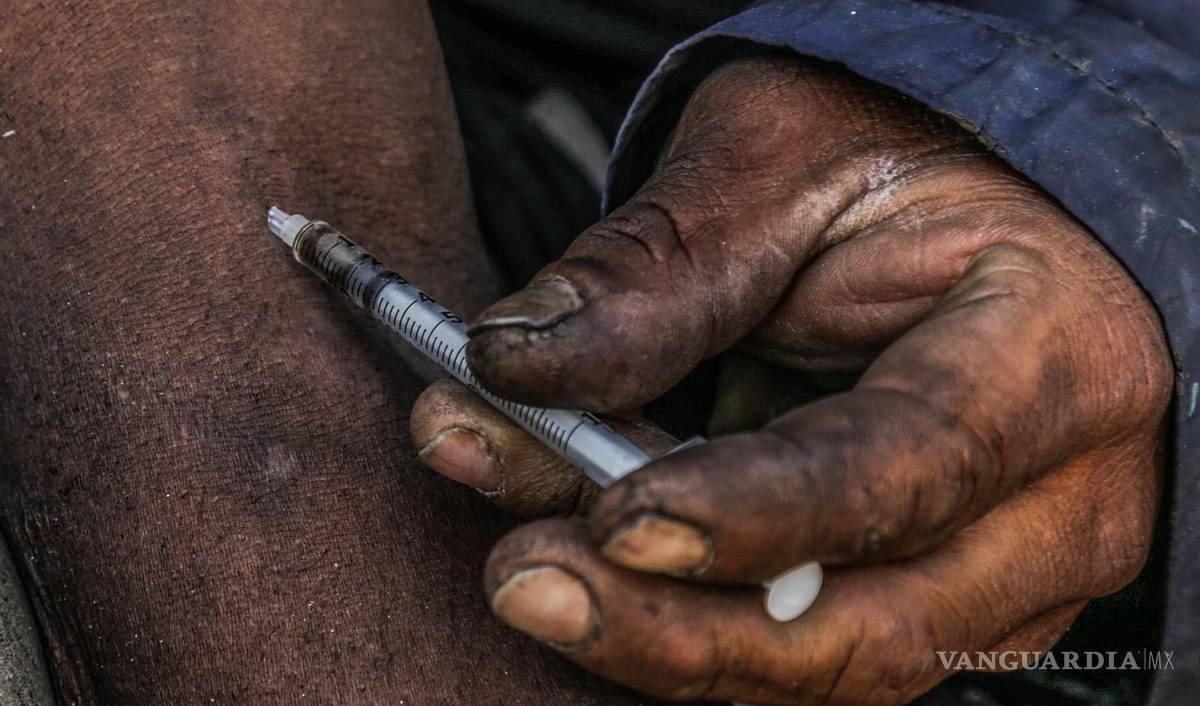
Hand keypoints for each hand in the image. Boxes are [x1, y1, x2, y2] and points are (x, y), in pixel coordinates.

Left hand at [410, 55, 1170, 703]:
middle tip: (522, 578)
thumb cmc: (894, 153)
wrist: (969, 198)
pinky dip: (692, 625)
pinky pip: (811, 654)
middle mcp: (1059, 499)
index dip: (761, 511)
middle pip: (881, 624)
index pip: (916, 464)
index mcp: (1056, 353)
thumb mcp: (776, 157)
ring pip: (836, 669)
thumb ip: (658, 268)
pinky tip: (589, 569)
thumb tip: (513, 360)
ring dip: (667, 637)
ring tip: (524, 570)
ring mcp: (1011, 575)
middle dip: (687, 630)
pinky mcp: (943, 603)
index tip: (614, 518)